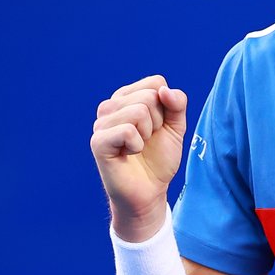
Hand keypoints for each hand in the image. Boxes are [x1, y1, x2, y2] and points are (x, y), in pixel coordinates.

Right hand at [90, 75, 188, 240]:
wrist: (149, 192)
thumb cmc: (159, 158)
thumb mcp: (175, 127)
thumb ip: (177, 104)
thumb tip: (165, 90)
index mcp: (126, 98)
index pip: (155, 82)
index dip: (166, 107)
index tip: (157, 127)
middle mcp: (110, 106)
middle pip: (149, 96)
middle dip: (158, 122)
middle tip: (147, 140)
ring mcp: (101, 123)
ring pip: (139, 111)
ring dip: (148, 134)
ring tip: (138, 147)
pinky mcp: (98, 142)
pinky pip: (128, 131)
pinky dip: (137, 145)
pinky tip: (129, 154)